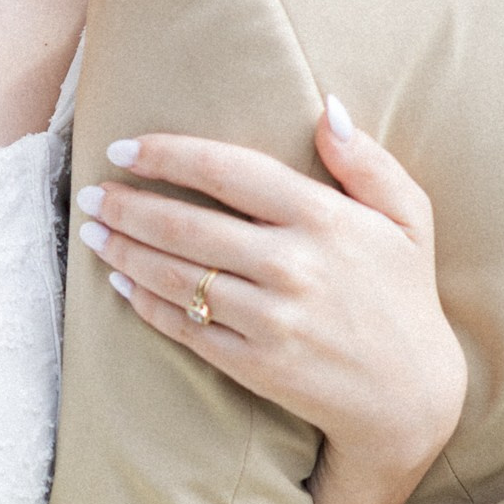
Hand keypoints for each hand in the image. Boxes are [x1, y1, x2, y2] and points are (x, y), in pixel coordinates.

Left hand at [74, 98, 465, 495]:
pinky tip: (120, 283)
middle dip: (127, 205)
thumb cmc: (404, 295)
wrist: (411, 396)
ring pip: (175, 276)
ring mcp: (270, 319)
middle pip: (186, 226)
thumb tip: (327, 107)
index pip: (227, 171)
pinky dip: (144, 303)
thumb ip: (368, 161)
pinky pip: (184, 327)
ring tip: (92, 231)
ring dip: (123, 251)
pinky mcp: (253, 364)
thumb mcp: (410, 218)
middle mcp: (293, 266)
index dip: (168, 155)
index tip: (125, 149)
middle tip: (93, 193)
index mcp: (325, 219)